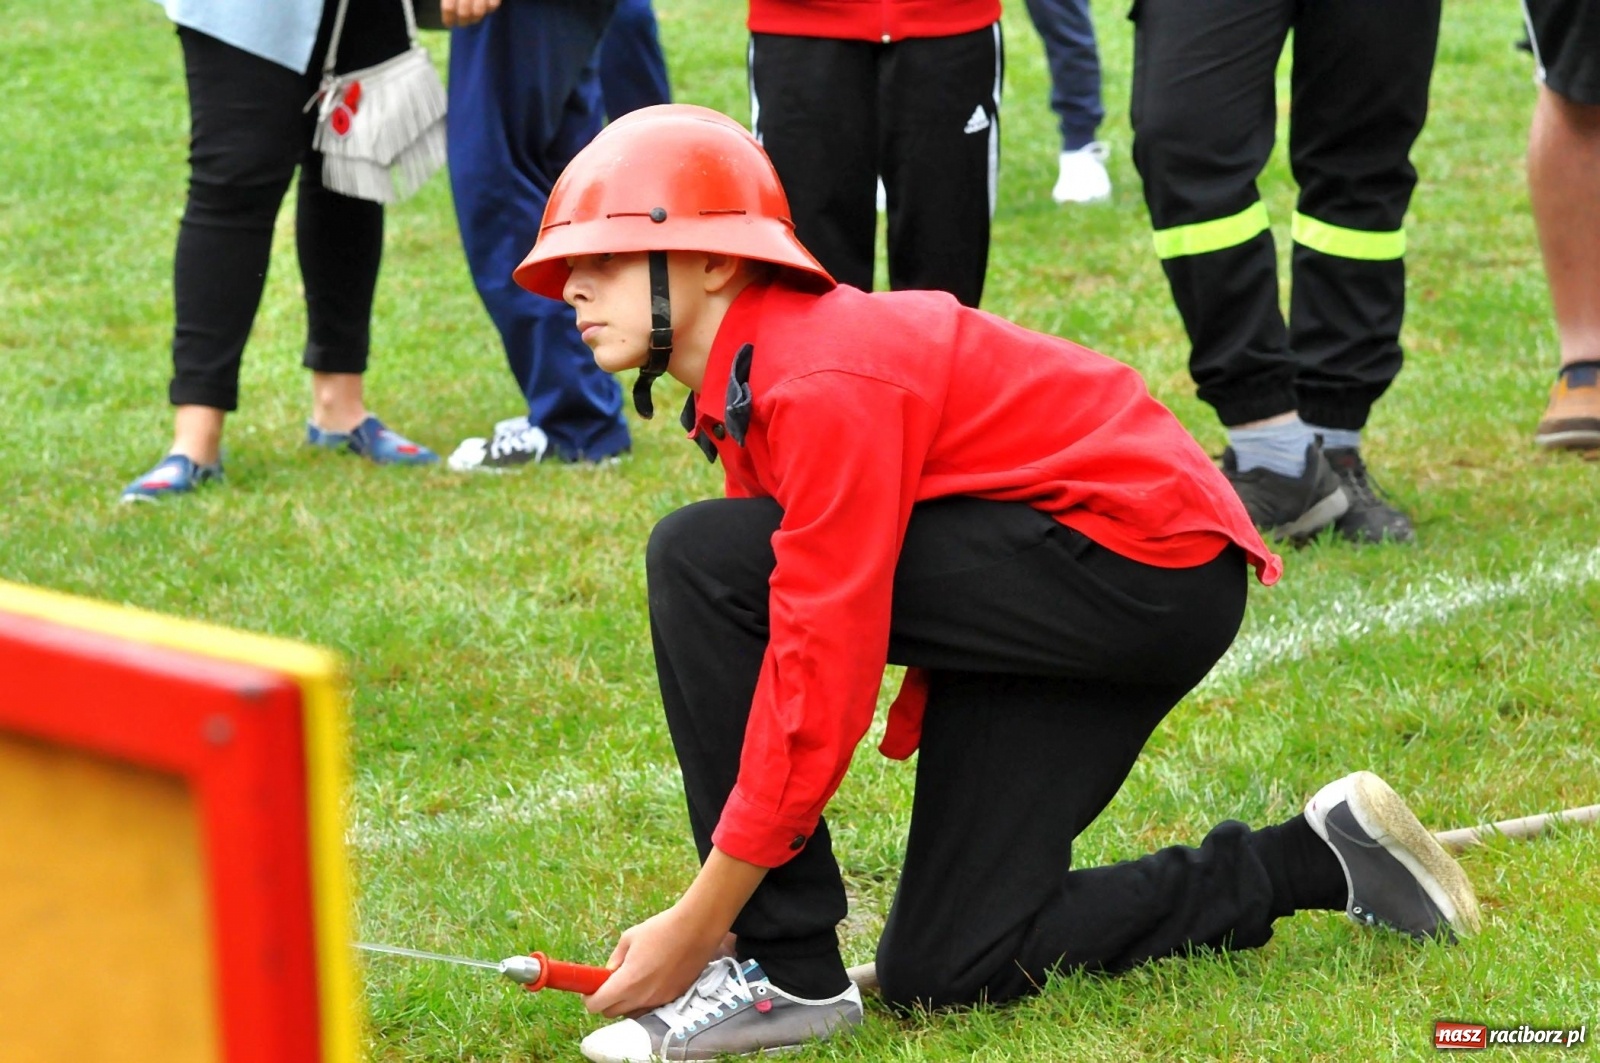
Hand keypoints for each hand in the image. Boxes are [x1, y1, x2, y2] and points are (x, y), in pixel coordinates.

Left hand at [440, 0, 500, 27]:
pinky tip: (485, 7)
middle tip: (462, 23)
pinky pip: (493, 6)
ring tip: (473, 18)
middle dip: (463, 22)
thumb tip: (449, 11)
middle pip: (464, 13)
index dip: (448, 18)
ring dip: (475, 18)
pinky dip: (489, 9)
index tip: (449, 24)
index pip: (449, 7)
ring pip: (479, 12)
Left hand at [584, 905, 726, 1016]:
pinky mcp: (673, 998)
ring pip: (631, 1013)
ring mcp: (659, 1000)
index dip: (589, 998)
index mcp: (627, 982)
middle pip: (612, 1013)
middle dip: (605, 1001)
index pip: (597, 1005)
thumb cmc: (660, 929)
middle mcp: (641, 997)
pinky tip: (650, 981)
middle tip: (608, 984)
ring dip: (624, 1003)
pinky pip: (650, 1008)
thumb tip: (609, 972)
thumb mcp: (629, 938)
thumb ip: (615, 960)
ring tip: (631, 981)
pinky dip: (643, 1000)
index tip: (590, 988)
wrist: (696, 929)